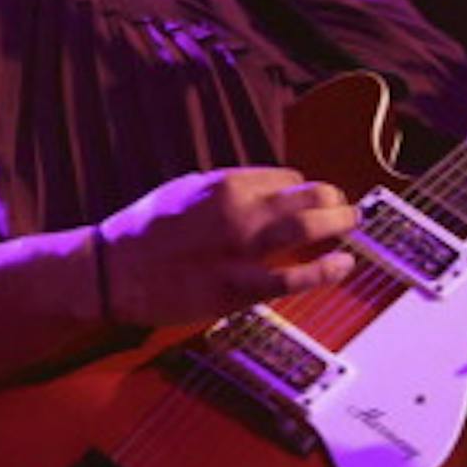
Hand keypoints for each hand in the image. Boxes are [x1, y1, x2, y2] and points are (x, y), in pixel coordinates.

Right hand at [98, 167, 358, 327]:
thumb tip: (262, 190)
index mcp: (225, 184)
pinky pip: (293, 278)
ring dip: (338, 224)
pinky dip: (324, 270)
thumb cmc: (144, 229)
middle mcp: (238, 211)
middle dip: (334, 200)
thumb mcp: (184, 189)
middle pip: (308, 197)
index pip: (287, 178)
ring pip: (306, 229)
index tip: (308, 198)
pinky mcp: (237, 288)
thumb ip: (225, 189)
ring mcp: (240, 251)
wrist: (113, 270)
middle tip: (347, 208)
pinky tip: (344, 265)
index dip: (303, 189)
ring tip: (353, 225)